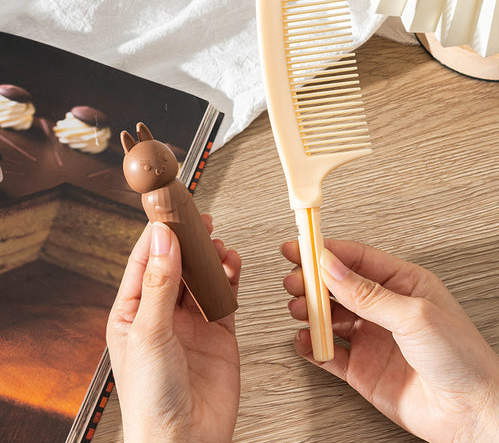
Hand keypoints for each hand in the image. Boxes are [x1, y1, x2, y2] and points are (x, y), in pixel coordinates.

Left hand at [107, 217, 240, 442]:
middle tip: (200, 221)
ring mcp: (191, 324)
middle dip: (188, 243)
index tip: (169, 212)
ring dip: (210, 259)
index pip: (144, 262)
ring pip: (202, 278)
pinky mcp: (218, 334)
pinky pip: (224, 297)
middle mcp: (162, 315)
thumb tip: (161, 241)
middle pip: (176, 266)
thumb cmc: (152, 400)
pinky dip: (229, 278)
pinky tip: (232, 265)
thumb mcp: (151, 333)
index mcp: (134, 313)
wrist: (186, 441)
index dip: (157, 235)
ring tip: (218, 245)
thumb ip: (160, 284)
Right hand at [282, 239, 498, 441]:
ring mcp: (371, 337)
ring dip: (310, 311)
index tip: (300, 246)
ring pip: (330, 316)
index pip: (357, 259)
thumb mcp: (413, 315)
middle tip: (293, 280)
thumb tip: (332, 266)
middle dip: (312, 281)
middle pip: (338, 286)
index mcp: (402, 284)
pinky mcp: (362, 367)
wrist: (472, 413)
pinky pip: (328, 352)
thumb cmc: (461, 357)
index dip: (326, 251)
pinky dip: (312, 345)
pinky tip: (304, 339)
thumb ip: (367, 292)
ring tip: (298, 309)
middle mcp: (383, 308)